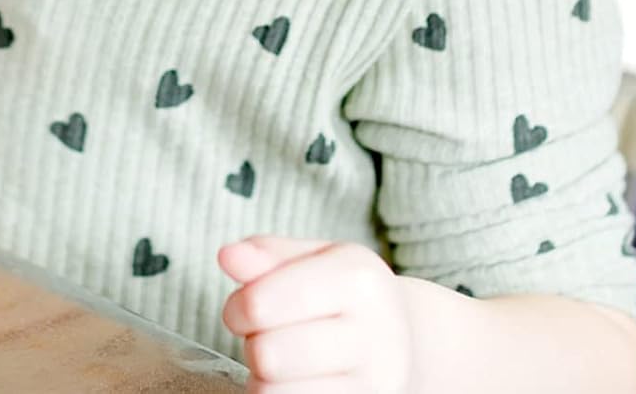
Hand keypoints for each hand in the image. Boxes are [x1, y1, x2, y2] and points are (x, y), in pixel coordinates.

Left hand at [219, 236, 416, 392]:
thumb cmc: (347, 294)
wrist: (408, 341)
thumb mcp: (316, 258)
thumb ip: (267, 254)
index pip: (264, 302)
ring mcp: (376, 383)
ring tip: (281, 362)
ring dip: (263, 380)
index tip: (239, 310)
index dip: (237, 308)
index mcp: (359, 278)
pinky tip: (297, 382)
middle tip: (265, 336)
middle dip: (252, 345)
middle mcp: (376, 333)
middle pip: (268, 355)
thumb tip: (227, 257)